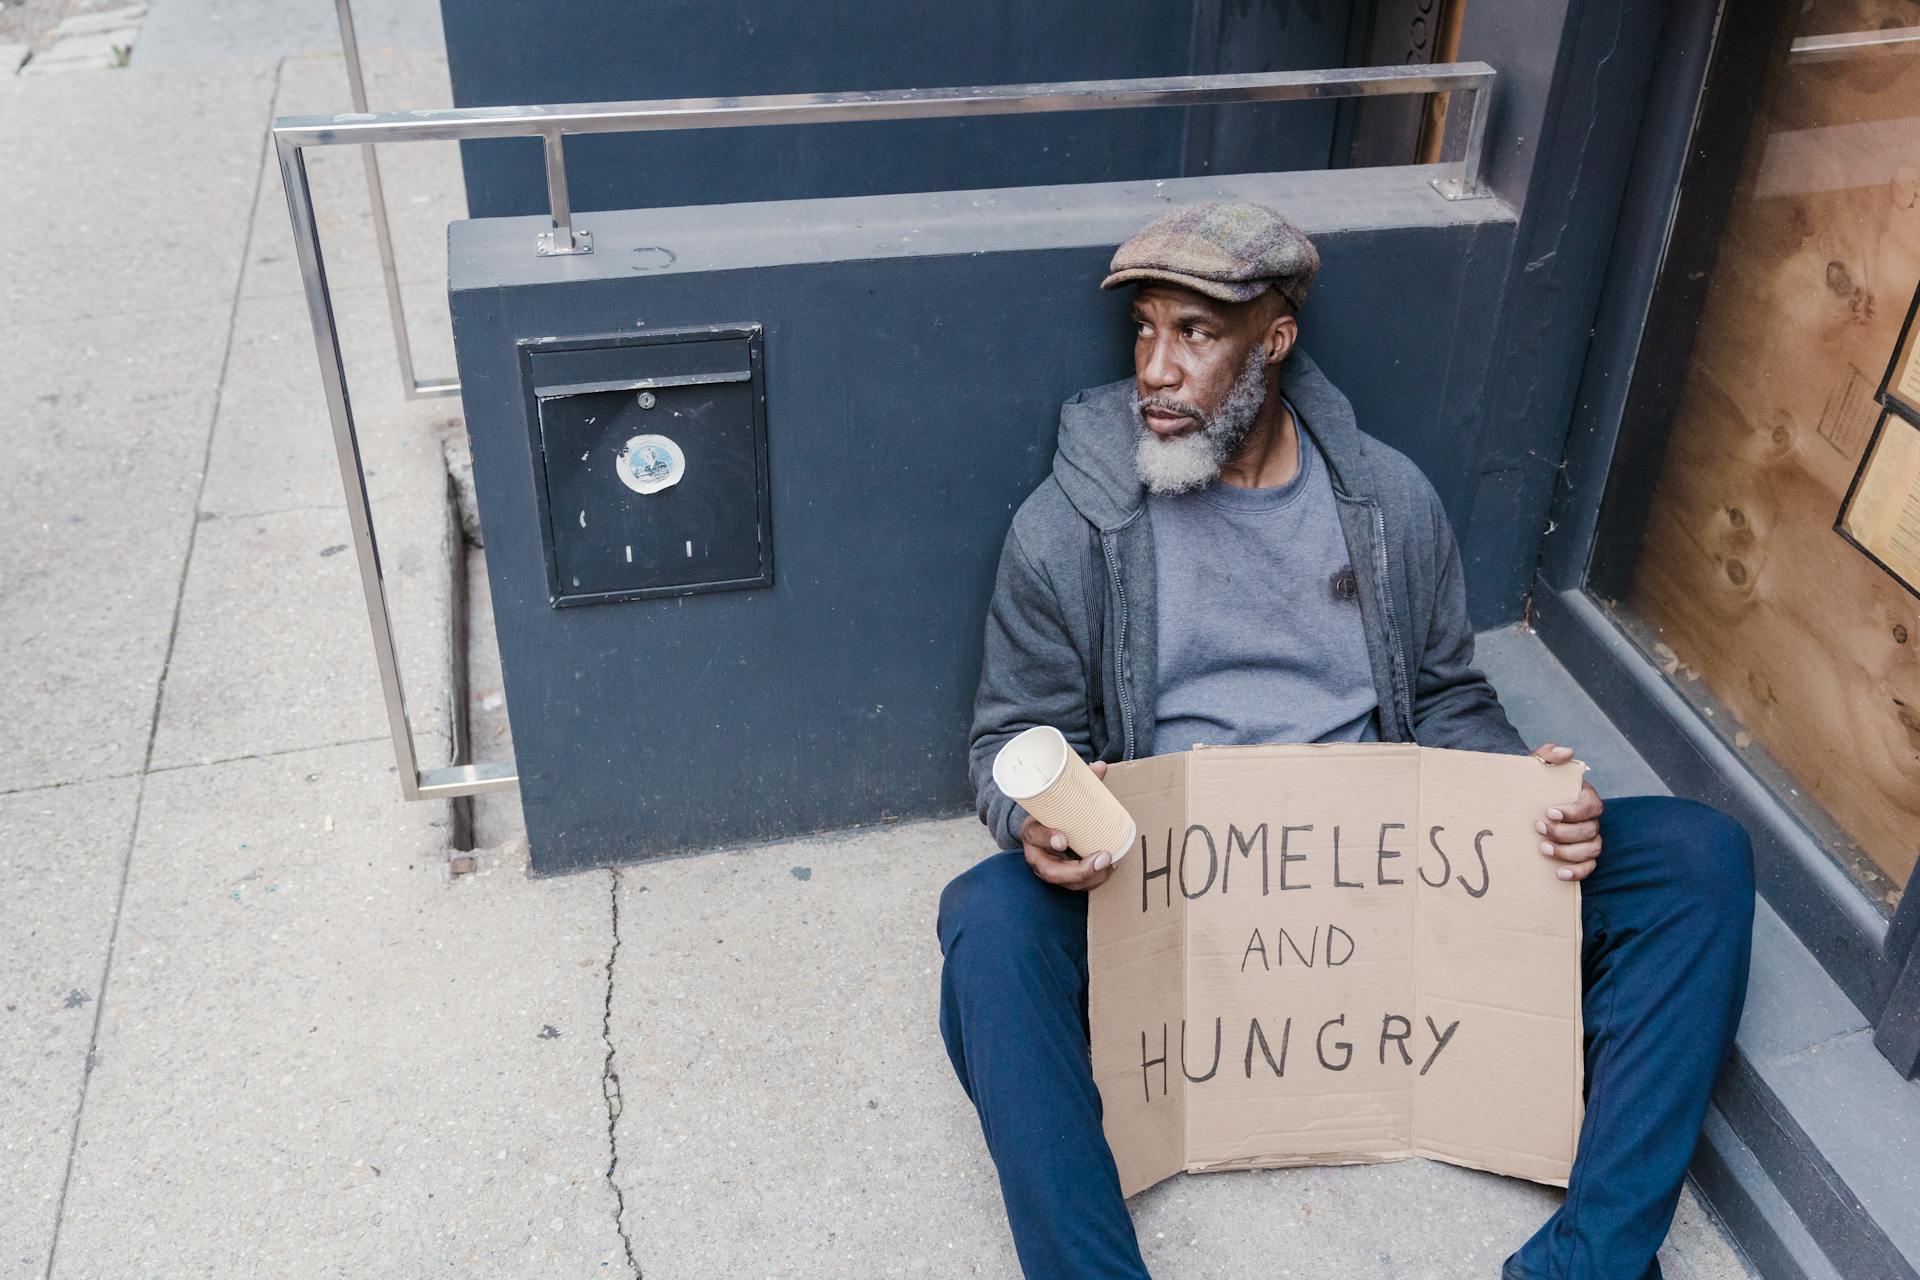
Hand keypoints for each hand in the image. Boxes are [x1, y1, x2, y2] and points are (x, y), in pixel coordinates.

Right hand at [1020, 760, 1119, 891]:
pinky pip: (1075, 887)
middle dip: (1078, 870)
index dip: (1047, 838)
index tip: (1063, 839)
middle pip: (1050, 870)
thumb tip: (1100, 766)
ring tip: (1110, 864)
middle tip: (1102, 858)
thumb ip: (1078, 782)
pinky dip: (1093, 881)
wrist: (1041, 829)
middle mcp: (1036, 854)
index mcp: (1031, 830)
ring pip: (1065, 883)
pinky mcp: (1060, 880)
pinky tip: (1109, 870)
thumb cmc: (1051, 812)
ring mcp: (1047, 870)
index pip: (1034, 835)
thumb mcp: (1058, 797)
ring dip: (1090, 878)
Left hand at [1530, 742, 1603, 881]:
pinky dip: (1577, 872)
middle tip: (1538, 828)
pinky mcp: (1581, 856)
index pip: (1592, 804)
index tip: (1549, 811)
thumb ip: (1548, 753)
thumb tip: (1567, 752)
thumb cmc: (1531, 783)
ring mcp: (1587, 838)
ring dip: (1568, 852)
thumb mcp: (1535, 765)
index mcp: (1583, 796)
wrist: (1520, 802)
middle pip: (1590, 830)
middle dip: (1564, 832)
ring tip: (1543, 848)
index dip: (1574, 811)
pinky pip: (1589, 867)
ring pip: (1592, 849)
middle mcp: (1590, 819)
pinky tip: (1558, 873)